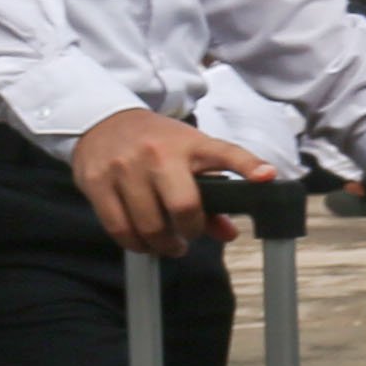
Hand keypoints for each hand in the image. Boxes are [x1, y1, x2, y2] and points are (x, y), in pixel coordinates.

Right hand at [73, 108, 271, 257]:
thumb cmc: (157, 143)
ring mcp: (125, 167)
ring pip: (148, 224)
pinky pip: (118, 227)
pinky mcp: (97, 182)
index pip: (226, 153)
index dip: (248, 165)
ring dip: (161, 245)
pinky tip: (142, 242)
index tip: (267, 177)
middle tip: (188, 236)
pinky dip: (134, 243)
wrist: (103, 121)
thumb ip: (212, 195)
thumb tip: (228, 233)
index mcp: (191, 144)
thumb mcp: (189, 156)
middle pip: (183, 205)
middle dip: (190, 231)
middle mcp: (159, 154)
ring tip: (166, 245)